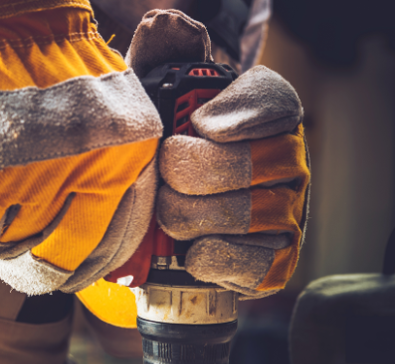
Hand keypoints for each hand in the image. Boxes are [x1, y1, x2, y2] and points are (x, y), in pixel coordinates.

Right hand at [0, 1, 162, 294]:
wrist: (12, 20)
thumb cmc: (58, 67)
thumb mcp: (110, 120)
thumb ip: (109, 176)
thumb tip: (86, 231)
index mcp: (129, 162)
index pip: (116, 244)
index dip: (88, 269)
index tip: (68, 273)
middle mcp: (92, 174)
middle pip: (67, 259)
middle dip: (41, 275)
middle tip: (22, 270)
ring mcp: (41, 177)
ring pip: (19, 250)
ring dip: (1, 253)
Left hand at [76, 9, 309, 326]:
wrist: (164, 215)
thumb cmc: (162, 149)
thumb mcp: (152, 100)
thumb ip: (159, 58)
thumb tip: (165, 25)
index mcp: (265, 115)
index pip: (275, 103)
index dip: (240, 113)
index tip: (200, 124)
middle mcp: (287, 161)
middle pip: (244, 164)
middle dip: (185, 173)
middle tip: (163, 175)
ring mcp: (287, 211)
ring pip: (242, 213)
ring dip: (188, 215)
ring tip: (167, 210)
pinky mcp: (276, 259)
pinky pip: (251, 260)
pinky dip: (212, 256)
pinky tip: (192, 249)